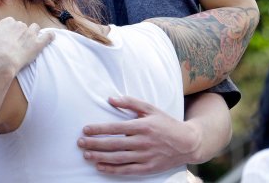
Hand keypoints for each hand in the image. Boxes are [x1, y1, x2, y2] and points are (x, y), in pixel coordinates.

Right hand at [0, 17, 53, 73]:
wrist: (0, 60)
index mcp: (7, 22)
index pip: (10, 23)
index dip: (8, 31)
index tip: (7, 38)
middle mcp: (19, 25)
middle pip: (22, 26)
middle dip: (20, 33)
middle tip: (16, 44)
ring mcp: (30, 34)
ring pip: (35, 28)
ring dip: (34, 33)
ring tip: (31, 41)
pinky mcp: (38, 44)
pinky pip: (48, 37)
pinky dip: (50, 36)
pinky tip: (51, 37)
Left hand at [78, 96, 201, 174]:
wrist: (189, 143)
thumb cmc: (166, 123)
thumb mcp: (150, 108)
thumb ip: (130, 102)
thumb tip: (110, 99)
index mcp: (142, 126)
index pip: (115, 128)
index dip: (99, 129)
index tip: (85, 130)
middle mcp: (143, 142)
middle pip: (114, 144)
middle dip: (95, 144)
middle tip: (80, 143)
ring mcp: (146, 156)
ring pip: (118, 158)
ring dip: (100, 158)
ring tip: (86, 156)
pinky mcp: (149, 168)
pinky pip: (127, 170)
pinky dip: (113, 170)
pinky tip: (100, 167)